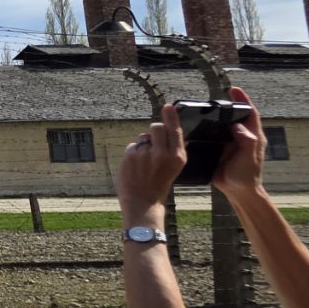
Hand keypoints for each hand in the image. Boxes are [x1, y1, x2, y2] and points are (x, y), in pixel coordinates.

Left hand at [117, 103, 183, 228]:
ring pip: (143, 137)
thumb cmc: (159, 184)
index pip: (175, 131)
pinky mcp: (130, 155)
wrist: (143, 201)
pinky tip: (136, 166)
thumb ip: (169, 149)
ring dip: (144, 145)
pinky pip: (133, 146)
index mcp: (178, 157)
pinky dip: (134, 153)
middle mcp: (163, 153)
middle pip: (157, 127)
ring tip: (145, 162)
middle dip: (154, 130)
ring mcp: (145, 154)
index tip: (168, 106)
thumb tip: (162, 129)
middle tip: (153, 142)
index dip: (171, 117)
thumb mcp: (173, 167)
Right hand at [213, 86, 266, 198]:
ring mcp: (230, 143)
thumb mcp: (248, 159)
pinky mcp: (219, 149)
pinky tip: (195, 125)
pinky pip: (212, 135)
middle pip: (236, 116)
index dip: (243, 100)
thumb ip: (247, 142)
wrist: (236, 191)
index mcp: (252, 137)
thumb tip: (238, 126)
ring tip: (203, 107)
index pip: (250, 114)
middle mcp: (241, 137)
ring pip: (223, 125)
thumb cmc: (245, 176)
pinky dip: (206, 128)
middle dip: (229, 104)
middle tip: (216, 95)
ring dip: (215, 116)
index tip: (233, 90)